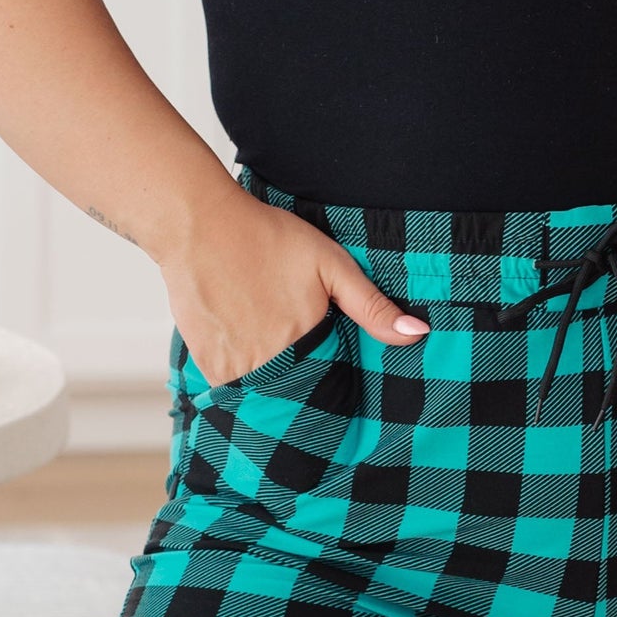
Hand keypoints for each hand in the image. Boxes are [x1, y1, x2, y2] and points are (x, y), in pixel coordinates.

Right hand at [164, 187, 427, 386]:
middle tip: (286, 335)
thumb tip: (416, 334)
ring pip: (262, 391)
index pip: (329, 384)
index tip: (324, 354)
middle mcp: (268, 363)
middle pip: (295, 390)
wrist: (199, 225)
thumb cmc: (266, 237)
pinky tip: (241, 335)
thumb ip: (372, 305)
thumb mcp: (330, 264)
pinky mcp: (206, 363)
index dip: (330, 371)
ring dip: (269, 375)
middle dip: (298, 376)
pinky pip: (231, 384)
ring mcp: (233, 367)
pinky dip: (240, 370)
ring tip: (263, 333)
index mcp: (304, 342)